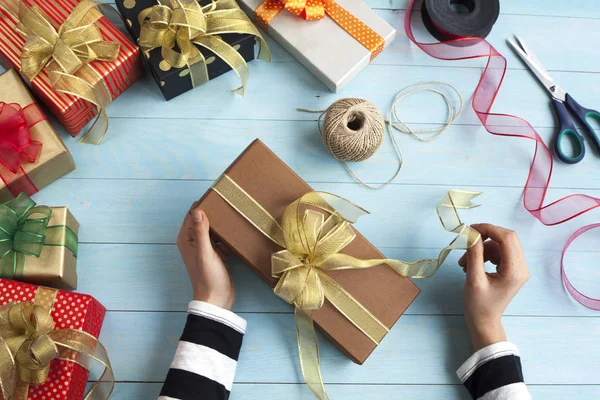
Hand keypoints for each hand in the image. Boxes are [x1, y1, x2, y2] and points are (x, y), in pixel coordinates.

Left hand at [177, 202, 234, 309]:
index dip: (203, 203)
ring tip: (235, 212)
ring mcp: (204, 248)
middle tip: (230, 201)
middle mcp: (193, 242)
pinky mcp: (215, 254)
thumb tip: (197, 210)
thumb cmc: (208, 277)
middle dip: (214, 212)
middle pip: (203, 220)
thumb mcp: (205, 253)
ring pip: (213, 229)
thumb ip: (200, 232)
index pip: (192, 214)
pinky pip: (220, 239)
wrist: (217, 299)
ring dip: (221, 223)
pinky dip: (226, 235)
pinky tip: (236, 231)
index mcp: (186, 239)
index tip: (217, 193)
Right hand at [458, 224, 528, 350]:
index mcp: (515, 271)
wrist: (484, 322)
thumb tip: (472, 234)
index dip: (489, 229)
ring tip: (464, 262)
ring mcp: (518, 269)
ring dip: (482, 248)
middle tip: (468, 239)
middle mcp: (521, 268)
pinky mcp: (512, 270)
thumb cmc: (478, 305)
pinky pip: (499, 252)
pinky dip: (485, 254)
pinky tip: (472, 264)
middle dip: (486, 236)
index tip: (470, 230)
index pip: (507, 238)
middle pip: (507, 238)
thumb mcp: (473, 279)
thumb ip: (474, 255)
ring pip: (501, 245)